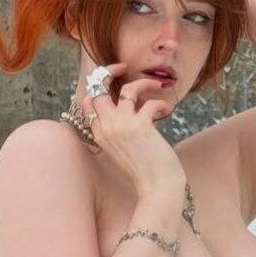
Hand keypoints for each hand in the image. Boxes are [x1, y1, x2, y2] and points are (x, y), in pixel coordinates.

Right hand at [75, 64, 184, 194]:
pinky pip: (150, 103)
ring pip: (126, 89)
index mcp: (99, 134)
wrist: (157, 189)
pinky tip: (168, 112)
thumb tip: (133, 109)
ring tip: (158, 86)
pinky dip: (161, 104)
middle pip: (97, 88)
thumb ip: (120, 131)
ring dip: (145, 83)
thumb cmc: (144, 172)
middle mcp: (106, 128)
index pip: (87, 101)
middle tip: (124, 68)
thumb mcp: (123, 150)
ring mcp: (122, 126)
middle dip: (109, 71)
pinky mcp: (140, 126)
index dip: (97, 86)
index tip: (111, 81)